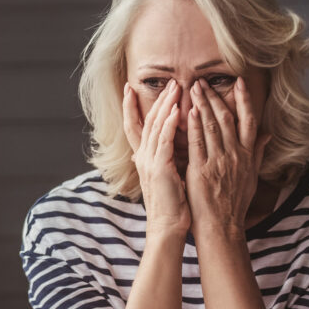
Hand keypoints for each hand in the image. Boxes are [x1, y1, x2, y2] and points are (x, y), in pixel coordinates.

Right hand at [122, 79, 190, 236]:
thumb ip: (166, 159)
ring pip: (155, 127)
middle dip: (156, 100)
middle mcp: (142, 158)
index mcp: (143, 159)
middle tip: (167, 81)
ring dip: (165, 105)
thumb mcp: (167, 177)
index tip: (130, 89)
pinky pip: (164, 141)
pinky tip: (177, 109)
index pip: (135, 127)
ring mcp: (149, 162)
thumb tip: (171, 148)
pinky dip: (170, 123)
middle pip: (146, 121)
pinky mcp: (159, 168)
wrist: (167, 226)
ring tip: (176, 87)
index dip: (131, 108)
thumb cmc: (171, 205)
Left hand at [184, 76, 271, 237]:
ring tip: (194, 88)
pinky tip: (188, 112)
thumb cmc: (234, 204)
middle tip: (203, 81)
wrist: (222, 227)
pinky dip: (193, 127)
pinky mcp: (201, 171)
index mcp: (248, 156)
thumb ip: (257, 154)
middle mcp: (235, 155)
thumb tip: (267, 135)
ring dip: (202, 105)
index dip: (244, 100)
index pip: (248, 120)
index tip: (238, 82)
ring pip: (211, 127)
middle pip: (227, 119)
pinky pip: (197, 144)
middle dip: (215, 97)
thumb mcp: (251, 177)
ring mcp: (219, 162)